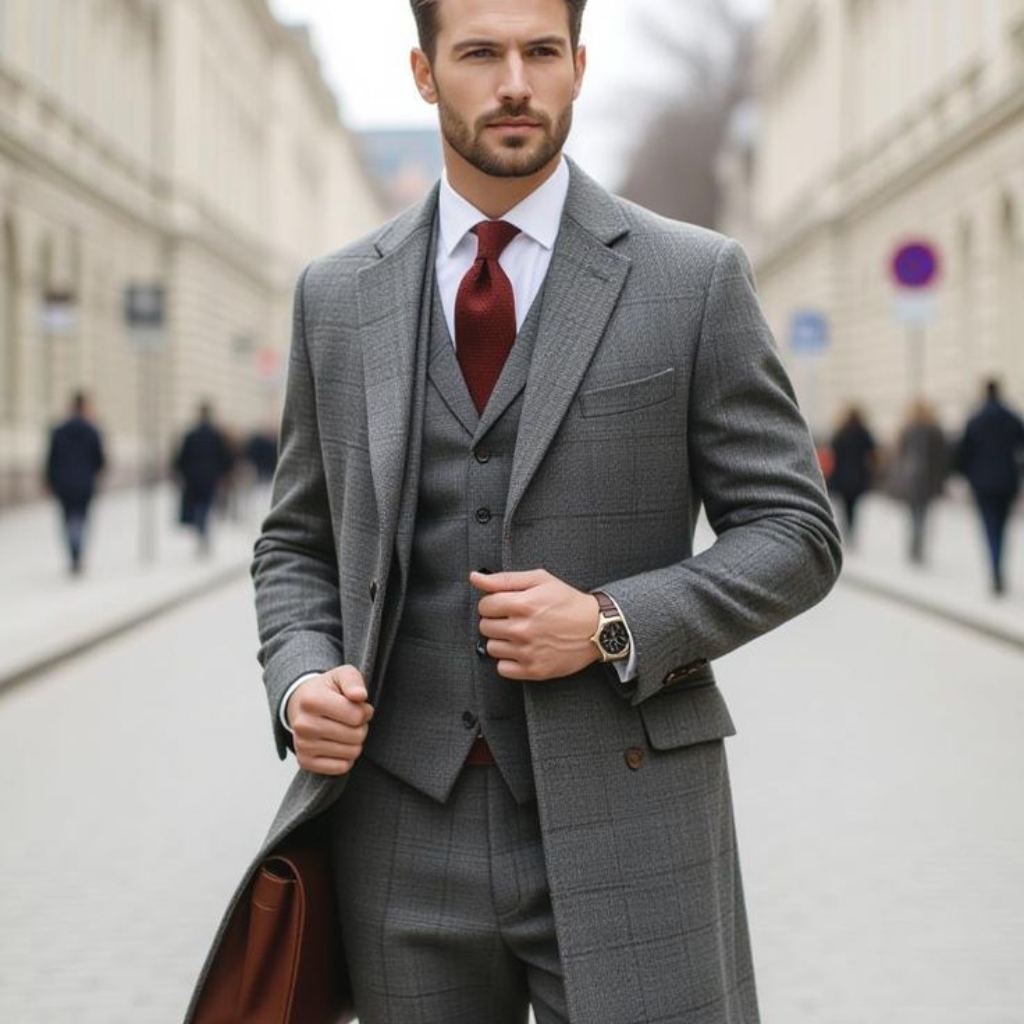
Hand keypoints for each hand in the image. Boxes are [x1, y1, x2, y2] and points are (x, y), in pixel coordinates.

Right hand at [285, 666, 373, 775]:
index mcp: (311, 700)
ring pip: (352, 753)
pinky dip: (347, 757)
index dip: (365, 711)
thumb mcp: (342, 675)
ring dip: (355, 742)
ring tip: (344, 729)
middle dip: (361, 727)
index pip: (357, 716)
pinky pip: (342, 767)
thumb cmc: (329, 690)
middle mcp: (303, 725)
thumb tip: (360, 695)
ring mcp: (302, 745)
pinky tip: (338, 744)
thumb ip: (353, 681)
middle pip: (356, 735)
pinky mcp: (305, 762)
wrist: (304, 705)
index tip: (358, 705)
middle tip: (351, 719)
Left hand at [471, 569, 599, 680]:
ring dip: (501, 640)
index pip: (484, 605)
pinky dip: (509, 661)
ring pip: (492, 647)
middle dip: (496, 620)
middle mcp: (522, 629)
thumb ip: (504, 579)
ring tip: (519, 634)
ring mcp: (527, 651)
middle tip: (514, 618)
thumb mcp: (539, 580)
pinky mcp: (533, 670)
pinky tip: (522, 650)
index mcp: (523, 604)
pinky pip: (502, 669)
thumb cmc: (568, 602)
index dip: (492, 603)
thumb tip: (475, 578)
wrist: (596, 628)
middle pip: (485, 626)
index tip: (504, 605)